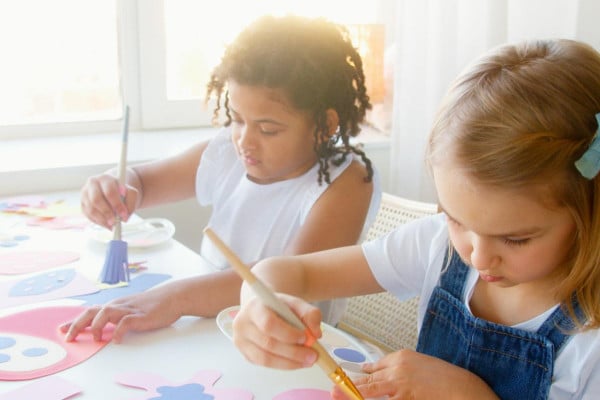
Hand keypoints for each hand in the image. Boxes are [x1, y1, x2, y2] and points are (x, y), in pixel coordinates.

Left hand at [60, 284, 181, 342]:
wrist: (173, 296)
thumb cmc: (154, 304)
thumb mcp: (132, 309)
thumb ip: (119, 317)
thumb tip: (107, 328)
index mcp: (116, 305)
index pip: (90, 312)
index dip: (75, 321)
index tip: (62, 329)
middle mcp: (119, 306)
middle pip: (92, 312)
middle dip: (77, 324)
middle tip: (69, 337)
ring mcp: (129, 309)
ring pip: (105, 313)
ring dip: (97, 326)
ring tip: (95, 339)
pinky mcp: (140, 315)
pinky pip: (125, 323)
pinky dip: (119, 332)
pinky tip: (117, 340)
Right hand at [81, 171, 138, 228]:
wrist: (114, 188)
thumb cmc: (122, 191)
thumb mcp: (131, 193)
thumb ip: (131, 203)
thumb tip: (124, 217)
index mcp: (105, 178)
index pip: (109, 192)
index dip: (117, 205)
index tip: (123, 214)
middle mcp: (92, 184)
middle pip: (96, 200)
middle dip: (107, 213)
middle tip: (115, 221)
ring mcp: (85, 193)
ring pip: (90, 209)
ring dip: (102, 219)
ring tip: (112, 224)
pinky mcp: (82, 203)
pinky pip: (88, 215)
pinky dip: (98, 222)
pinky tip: (107, 223)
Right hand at [232, 294, 322, 369]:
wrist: (262, 309)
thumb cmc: (278, 306)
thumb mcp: (296, 303)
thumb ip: (310, 314)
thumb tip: (316, 334)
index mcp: (253, 307)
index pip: (268, 324)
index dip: (287, 333)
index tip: (305, 337)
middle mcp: (242, 324)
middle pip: (268, 343)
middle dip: (293, 352)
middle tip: (313, 355)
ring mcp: (241, 342)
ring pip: (266, 358)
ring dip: (290, 363)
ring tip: (308, 361)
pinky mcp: (246, 354)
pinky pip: (265, 364)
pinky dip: (284, 365)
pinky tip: (296, 362)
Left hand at [331, 349, 498, 399]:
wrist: (463, 388)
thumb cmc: (442, 376)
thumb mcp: (415, 362)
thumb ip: (392, 366)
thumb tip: (371, 370)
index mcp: (400, 358)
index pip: (372, 368)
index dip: (355, 377)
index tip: (341, 380)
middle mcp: (398, 372)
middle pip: (367, 383)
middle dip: (348, 388)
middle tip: (334, 392)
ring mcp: (403, 389)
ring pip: (374, 395)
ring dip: (359, 396)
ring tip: (342, 396)